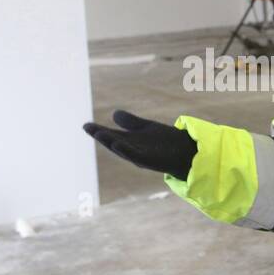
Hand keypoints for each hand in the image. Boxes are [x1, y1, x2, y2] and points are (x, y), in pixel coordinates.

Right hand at [82, 109, 197, 179]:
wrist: (188, 153)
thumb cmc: (166, 142)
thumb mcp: (145, 128)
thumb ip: (130, 122)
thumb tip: (114, 114)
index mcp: (131, 142)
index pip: (112, 135)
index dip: (99, 131)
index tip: (85, 125)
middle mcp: (134, 150)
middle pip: (114, 142)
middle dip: (101, 136)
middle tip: (87, 127)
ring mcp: (142, 156)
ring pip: (124, 149)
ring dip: (112, 142)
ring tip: (100, 134)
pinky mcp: (152, 160)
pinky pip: (137, 156)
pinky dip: (127, 150)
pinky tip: (118, 143)